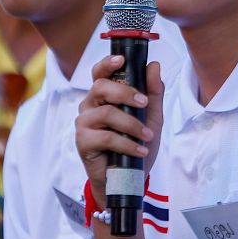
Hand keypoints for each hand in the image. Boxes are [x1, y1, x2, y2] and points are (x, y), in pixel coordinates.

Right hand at [75, 55, 164, 205]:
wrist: (130, 178)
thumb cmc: (136, 143)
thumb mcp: (151, 116)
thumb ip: (153, 92)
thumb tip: (154, 65)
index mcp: (104, 95)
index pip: (100, 72)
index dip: (108, 63)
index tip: (122, 60)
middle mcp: (91, 105)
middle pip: (101, 86)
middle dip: (125, 92)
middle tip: (143, 103)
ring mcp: (84, 123)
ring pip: (106, 112)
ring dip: (132, 124)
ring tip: (148, 136)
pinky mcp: (83, 141)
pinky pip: (106, 137)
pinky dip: (127, 143)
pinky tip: (140, 150)